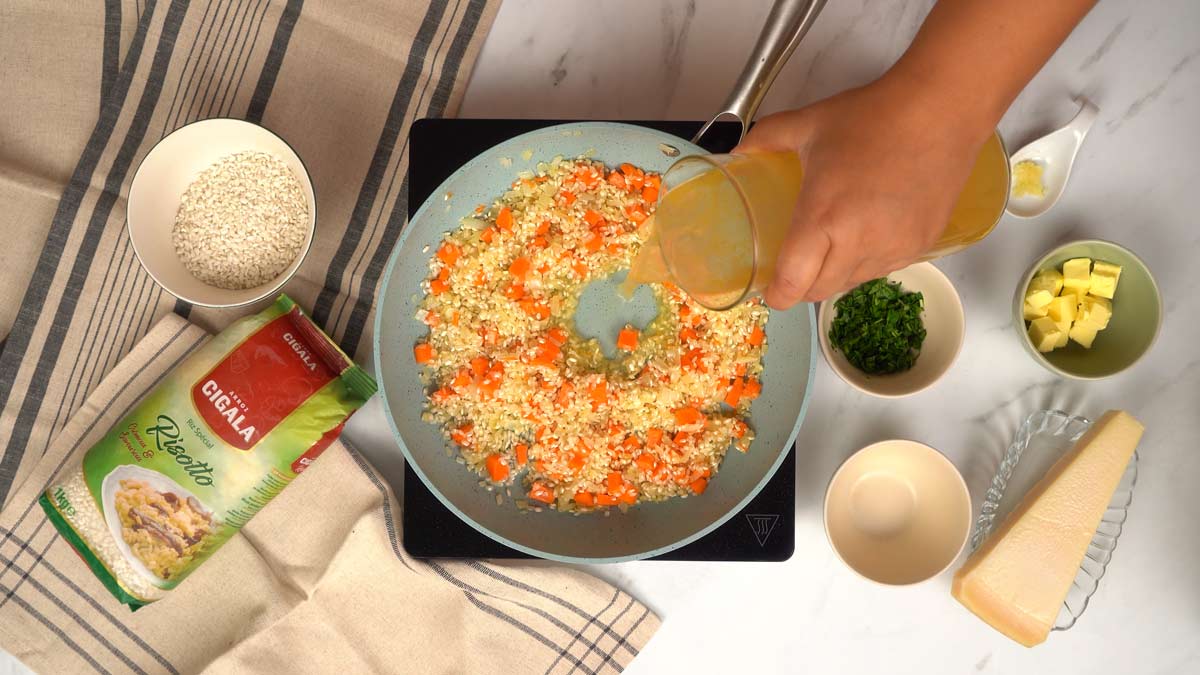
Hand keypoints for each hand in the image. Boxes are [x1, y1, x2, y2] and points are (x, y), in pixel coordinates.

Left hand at [736, 77, 990, 307]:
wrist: (940, 110)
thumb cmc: (874, 116)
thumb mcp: (809, 124)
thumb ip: (766, 138)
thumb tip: (739, 149)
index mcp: (823, 218)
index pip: (794, 282)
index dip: (777, 294)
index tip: (770, 290)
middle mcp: (859, 243)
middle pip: (820, 291)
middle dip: (802, 287)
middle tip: (794, 269)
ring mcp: (893, 248)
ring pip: (852, 283)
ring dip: (834, 275)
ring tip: (829, 249)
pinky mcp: (920, 246)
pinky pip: (883, 270)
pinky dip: (866, 263)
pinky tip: (864, 237)